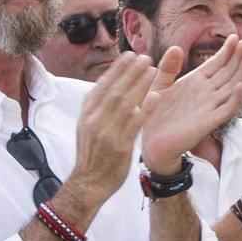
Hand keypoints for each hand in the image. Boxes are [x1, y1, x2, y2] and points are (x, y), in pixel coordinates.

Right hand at [67, 52, 160, 199]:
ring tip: (151, 68)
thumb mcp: (86, 128)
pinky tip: (155, 96)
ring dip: (139, 83)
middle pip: (114, 89)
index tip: (128, 55)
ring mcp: (107, 132)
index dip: (116, 69)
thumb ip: (95, 109)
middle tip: (144, 56)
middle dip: (129, 70)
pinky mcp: (120, 146)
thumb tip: (105, 86)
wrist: (88, 185)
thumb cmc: (92, 156)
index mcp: (87, 114)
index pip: (102, 85)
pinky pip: (134, 124)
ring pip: (124, 102)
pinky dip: (145, 109)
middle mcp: (95, 120)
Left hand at [139, 36, 241, 171]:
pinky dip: (235, 99)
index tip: (234, 36)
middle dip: (238, 57)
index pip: (216, 63)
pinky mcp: (209, 122)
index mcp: (196, 81)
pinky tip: (240, 86)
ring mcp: (210, 107)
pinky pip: (226, 110)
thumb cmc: (155, 114)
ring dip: (241, 74)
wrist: (152, 142)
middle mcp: (207, 93)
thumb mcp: (158, 85)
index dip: (226, 51)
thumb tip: (176, 47)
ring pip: (232, 88)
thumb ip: (168, 67)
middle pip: (228, 72)